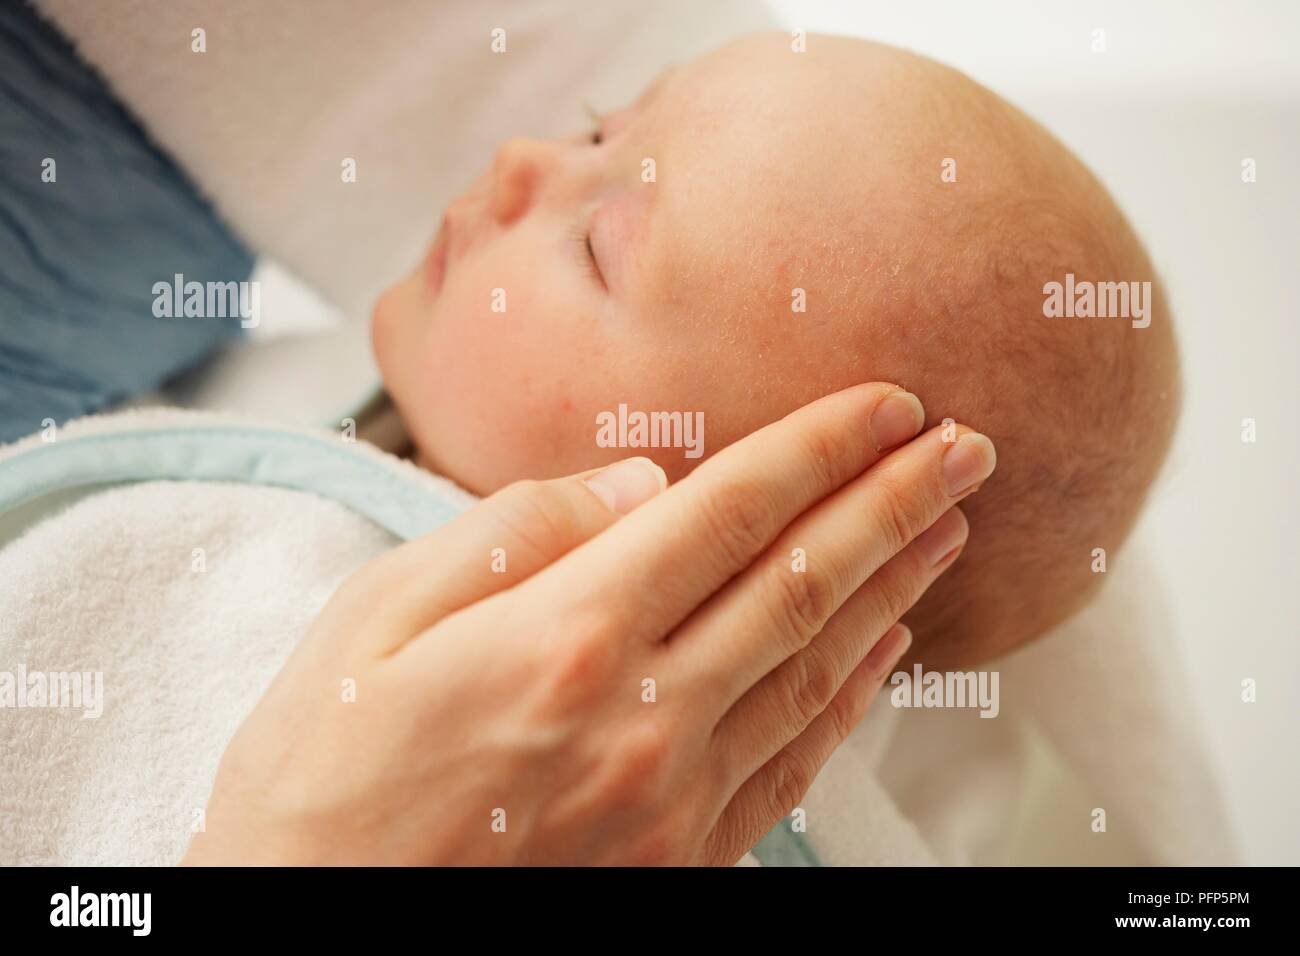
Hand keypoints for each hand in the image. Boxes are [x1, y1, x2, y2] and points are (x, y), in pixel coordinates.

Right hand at [183, 382, 994, 864]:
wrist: (308, 924)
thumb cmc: (323, 770)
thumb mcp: (378, 612)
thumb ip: (519, 530)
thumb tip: (641, 485)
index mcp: (569, 635)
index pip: (730, 510)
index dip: (821, 447)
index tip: (888, 403)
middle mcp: (644, 714)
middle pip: (802, 580)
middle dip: (896, 500)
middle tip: (967, 447)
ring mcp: (672, 798)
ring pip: (818, 668)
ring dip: (896, 586)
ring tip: (950, 526)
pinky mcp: (679, 860)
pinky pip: (793, 764)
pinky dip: (852, 698)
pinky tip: (888, 651)